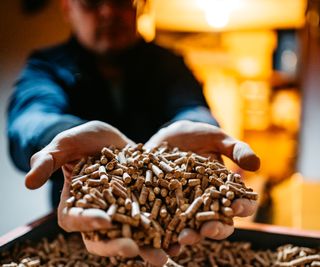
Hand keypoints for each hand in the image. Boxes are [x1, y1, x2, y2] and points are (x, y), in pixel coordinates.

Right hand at [25, 120, 167, 265]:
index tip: (103, 220)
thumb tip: (28, 181)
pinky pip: (154, 222)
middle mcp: (98, 215)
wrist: (112, 138)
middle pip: (104, 238)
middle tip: (133, 250)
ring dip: (148, 248)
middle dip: (118, 246)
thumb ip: (48, 159)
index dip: (87, 222)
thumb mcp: (66, 144)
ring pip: (132, 236)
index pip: (74, 219)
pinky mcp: (144, 207)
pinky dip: (166, 231)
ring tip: (165, 255)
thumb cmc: (84, 141)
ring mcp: (123, 213)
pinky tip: (180, 236)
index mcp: (75, 204)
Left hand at [145, 120, 259, 243]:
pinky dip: (165, 236)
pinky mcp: (166, 207)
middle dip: (214, 228)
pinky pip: (166, 225)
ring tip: (184, 238)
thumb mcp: (217, 139)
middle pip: (216, 223)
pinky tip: (163, 242)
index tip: (237, 206)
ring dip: (190, 236)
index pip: (239, 204)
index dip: (242, 208)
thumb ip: (236, 150)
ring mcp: (185, 207)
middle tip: (209, 229)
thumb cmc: (198, 137)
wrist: (170, 136)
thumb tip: (257, 165)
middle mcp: (206, 204)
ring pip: (192, 228)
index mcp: (224, 191)